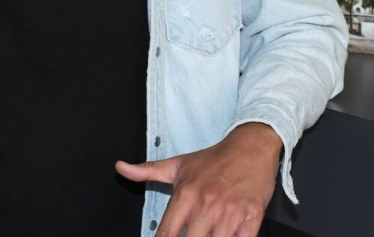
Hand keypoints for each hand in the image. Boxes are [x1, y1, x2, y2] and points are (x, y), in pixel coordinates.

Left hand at [116, 122, 282, 236]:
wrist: (252, 145)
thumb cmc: (216, 158)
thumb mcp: (180, 164)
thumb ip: (148, 171)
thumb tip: (121, 168)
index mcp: (186, 194)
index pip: (166, 235)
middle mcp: (206, 204)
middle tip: (194, 236)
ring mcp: (230, 212)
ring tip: (208, 235)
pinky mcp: (252, 216)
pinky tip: (230, 236)